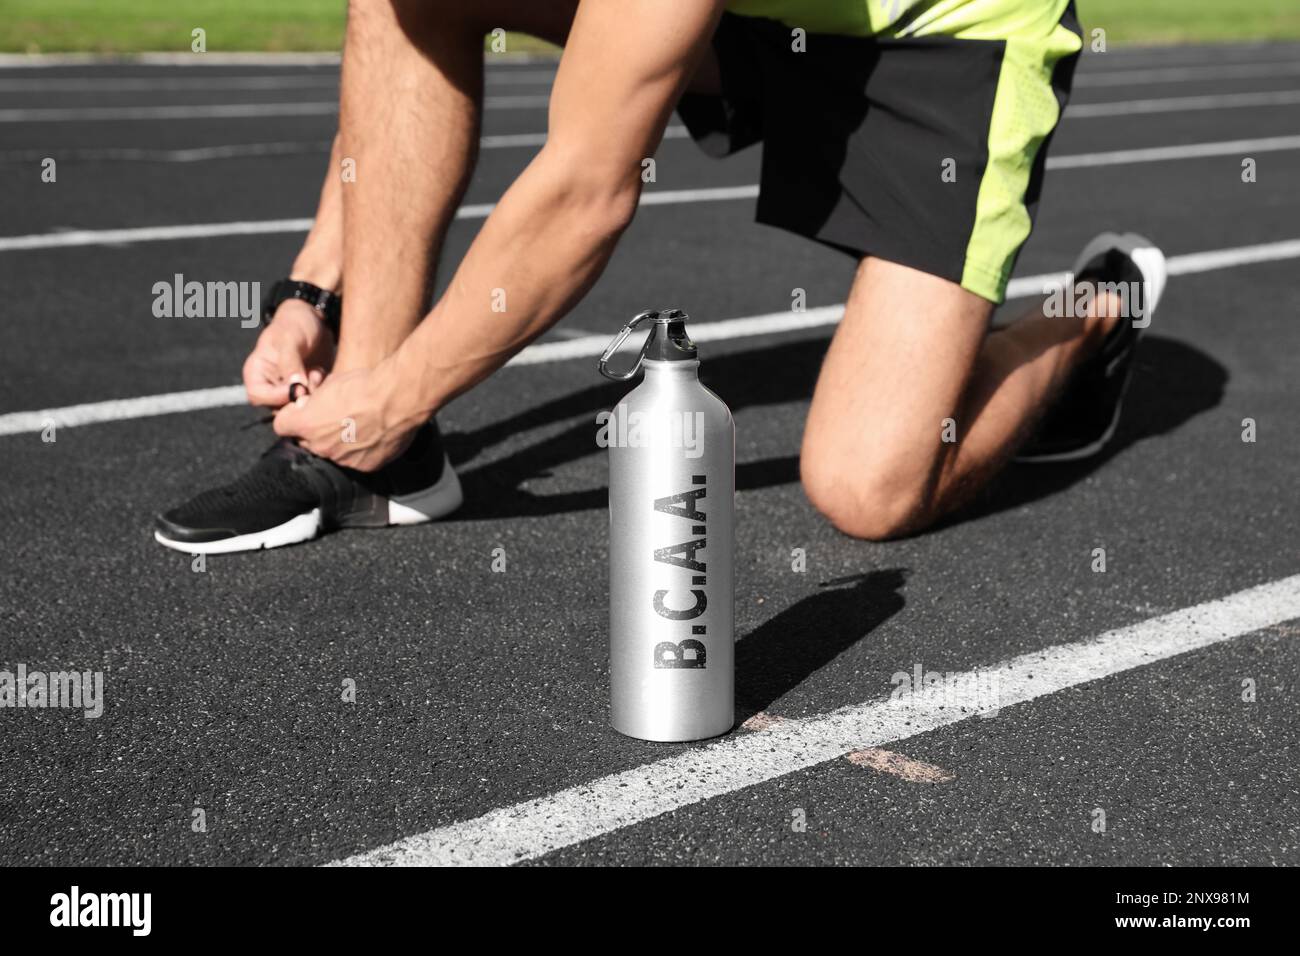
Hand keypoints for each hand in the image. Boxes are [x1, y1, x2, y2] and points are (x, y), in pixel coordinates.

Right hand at [242, 298, 334, 406]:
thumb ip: (290, 362)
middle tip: (313, 377)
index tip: (299, 387)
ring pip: (298, 407)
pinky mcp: (307, 391)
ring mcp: (289, 390)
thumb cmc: (294, 324)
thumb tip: (296, 388)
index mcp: (256, 373)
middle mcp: (270, 385)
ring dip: (311, 395)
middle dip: (299, 397)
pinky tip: (323, 373)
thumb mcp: (290, 338)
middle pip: (279, 408)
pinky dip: (320, 392)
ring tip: (318, 372)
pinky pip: (313, 403)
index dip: (277, 397)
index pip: (257, 396)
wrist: (315, 321)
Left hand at [271, 365, 418, 471]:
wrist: (397, 399)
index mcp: (306, 423)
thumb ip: (314, 400)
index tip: (302, 411)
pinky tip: (372, 435)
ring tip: (359, 425)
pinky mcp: (365, 466)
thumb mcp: (330, 382)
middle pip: (308, 442)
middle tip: (336, 417)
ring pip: (333, 453)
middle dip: (316, 431)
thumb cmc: (365, 386)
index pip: (282, 426)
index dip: (292, 417)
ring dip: (340, 442)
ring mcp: (342, 459)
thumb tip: (310, 405)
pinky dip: (361, 451)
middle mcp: (320, 446)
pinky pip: (356, 460)